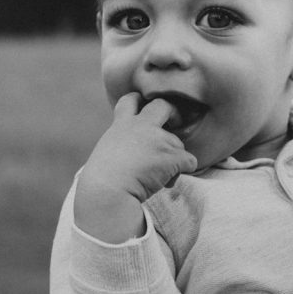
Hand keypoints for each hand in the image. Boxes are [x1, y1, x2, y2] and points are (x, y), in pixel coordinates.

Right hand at [74, 93, 196, 241]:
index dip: (140, 101)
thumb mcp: (107, 152)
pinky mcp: (172, 156)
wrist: (107, 193)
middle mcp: (142, 127)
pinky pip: (190, 161)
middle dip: (173, 113)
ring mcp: (159, 139)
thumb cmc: (103, 181)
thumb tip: (139, 154)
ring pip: (178, 144)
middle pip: (163, 106)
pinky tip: (168, 182)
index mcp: (122, 125)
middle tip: (175, 124)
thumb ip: (122, 144)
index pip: (131, 100)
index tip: (144, 107)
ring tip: (157, 178)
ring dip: (173, 159)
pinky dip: (184, 170)